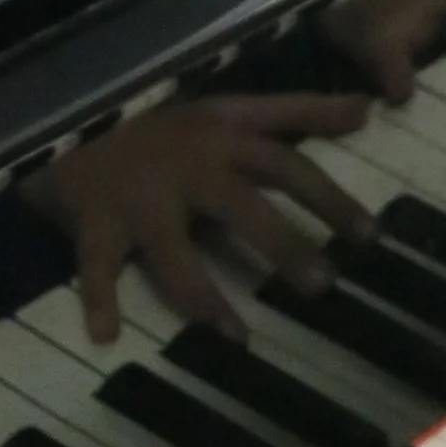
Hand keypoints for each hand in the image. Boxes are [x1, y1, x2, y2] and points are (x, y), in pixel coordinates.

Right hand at [23, 94, 372, 342]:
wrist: (75, 122)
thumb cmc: (168, 128)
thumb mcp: (233, 110)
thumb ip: (300, 112)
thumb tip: (366, 110)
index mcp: (224, 139)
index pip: (287, 165)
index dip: (329, 196)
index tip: (370, 235)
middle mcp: (188, 168)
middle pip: (240, 206)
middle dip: (281, 245)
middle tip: (321, 285)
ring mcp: (140, 198)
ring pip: (172, 249)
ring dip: (201, 293)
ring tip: (236, 336)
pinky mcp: (95, 223)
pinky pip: (94, 265)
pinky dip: (96, 298)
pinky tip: (105, 334)